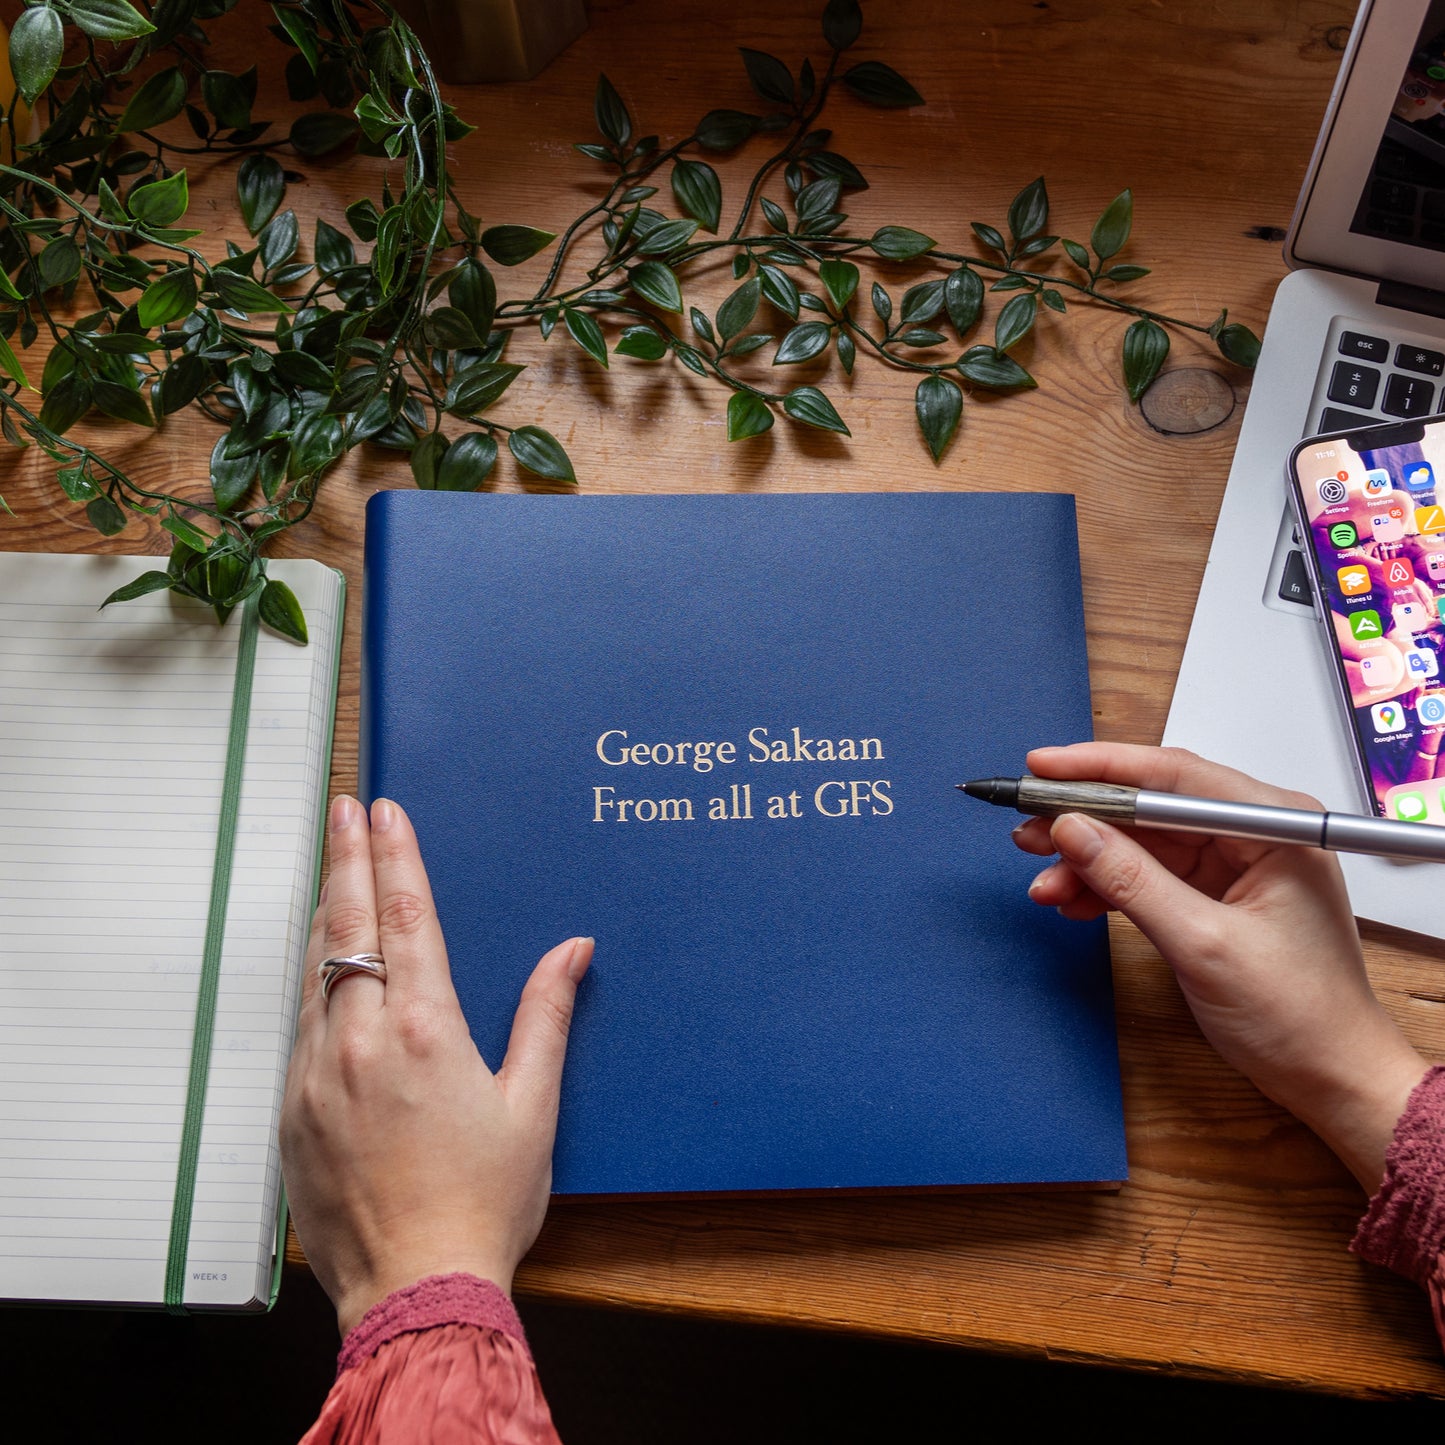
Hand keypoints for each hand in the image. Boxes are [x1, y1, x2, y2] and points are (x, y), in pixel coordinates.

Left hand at [280, 794, 592, 1335]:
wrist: (414, 1286)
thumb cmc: (484, 1200)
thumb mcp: (532, 1105)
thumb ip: (545, 1015)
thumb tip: (573, 949)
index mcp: (427, 1032)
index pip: (408, 918)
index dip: (397, 857)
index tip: (384, 812)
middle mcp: (362, 1042)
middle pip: (351, 927)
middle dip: (347, 859)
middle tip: (342, 809)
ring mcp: (317, 1076)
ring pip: (317, 971)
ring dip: (328, 913)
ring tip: (332, 869)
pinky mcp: (292, 1112)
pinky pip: (300, 1026)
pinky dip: (313, 983)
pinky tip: (322, 967)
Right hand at [1014, 743, 1426, 1191]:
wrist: (1331, 1077)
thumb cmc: (1300, 1017)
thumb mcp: (1202, 944)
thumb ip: (1132, 881)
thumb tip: (1072, 830)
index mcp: (1275, 826)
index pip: (1172, 775)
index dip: (1099, 768)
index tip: (1041, 768)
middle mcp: (1255, 833)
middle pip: (1151, 804)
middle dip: (1084, 816)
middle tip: (1025, 823)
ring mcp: (1234, 863)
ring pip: (1141, 841)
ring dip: (1088, 857)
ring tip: (1043, 876)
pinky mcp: (1215, 893)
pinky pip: (1147, 873)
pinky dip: (1106, 885)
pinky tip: (1070, 898)